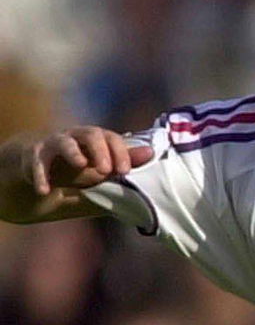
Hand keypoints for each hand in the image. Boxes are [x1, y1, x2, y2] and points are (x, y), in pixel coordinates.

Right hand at [29, 126, 151, 196]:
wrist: (40, 177)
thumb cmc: (76, 175)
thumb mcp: (100, 175)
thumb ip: (123, 165)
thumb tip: (151, 154)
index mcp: (95, 143)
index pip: (111, 138)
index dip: (120, 152)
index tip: (125, 170)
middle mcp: (75, 139)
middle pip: (89, 134)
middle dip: (99, 149)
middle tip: (106, 169)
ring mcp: (52, 146)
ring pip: (62, 142)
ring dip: (72, 152)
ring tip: (81, 164)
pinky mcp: (33, 157)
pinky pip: (36, 163)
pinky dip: (40, 176)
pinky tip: (44, 191)